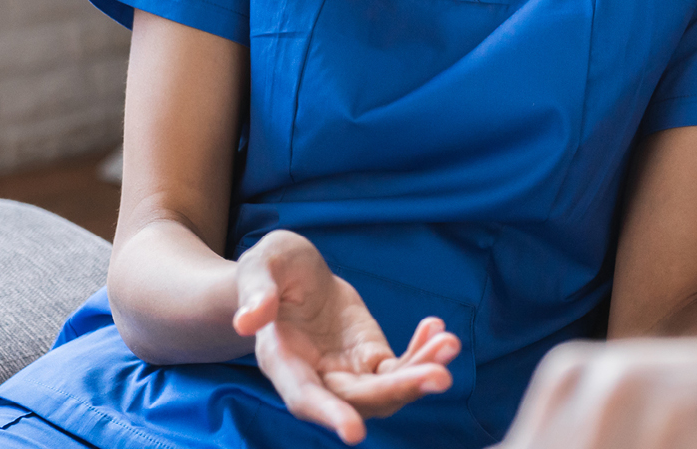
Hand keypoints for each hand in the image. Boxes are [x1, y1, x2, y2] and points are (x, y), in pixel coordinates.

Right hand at [233, 230, 461, 444]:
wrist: (293, 275)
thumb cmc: (271, 268)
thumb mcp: (261, 265)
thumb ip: (256, 291)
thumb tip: (247, 321)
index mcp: (281, 359)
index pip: (303, 397)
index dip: (328, 414)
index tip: (355, 434)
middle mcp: (314, 376)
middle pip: (358, 399)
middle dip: (400, 390)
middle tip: (441, 376)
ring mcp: (345, 371)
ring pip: (385, 391)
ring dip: (420, 373)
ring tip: (449, 344)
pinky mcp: (369, 358)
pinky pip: (399, 368)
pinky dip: (421, 353)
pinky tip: (438, 329)